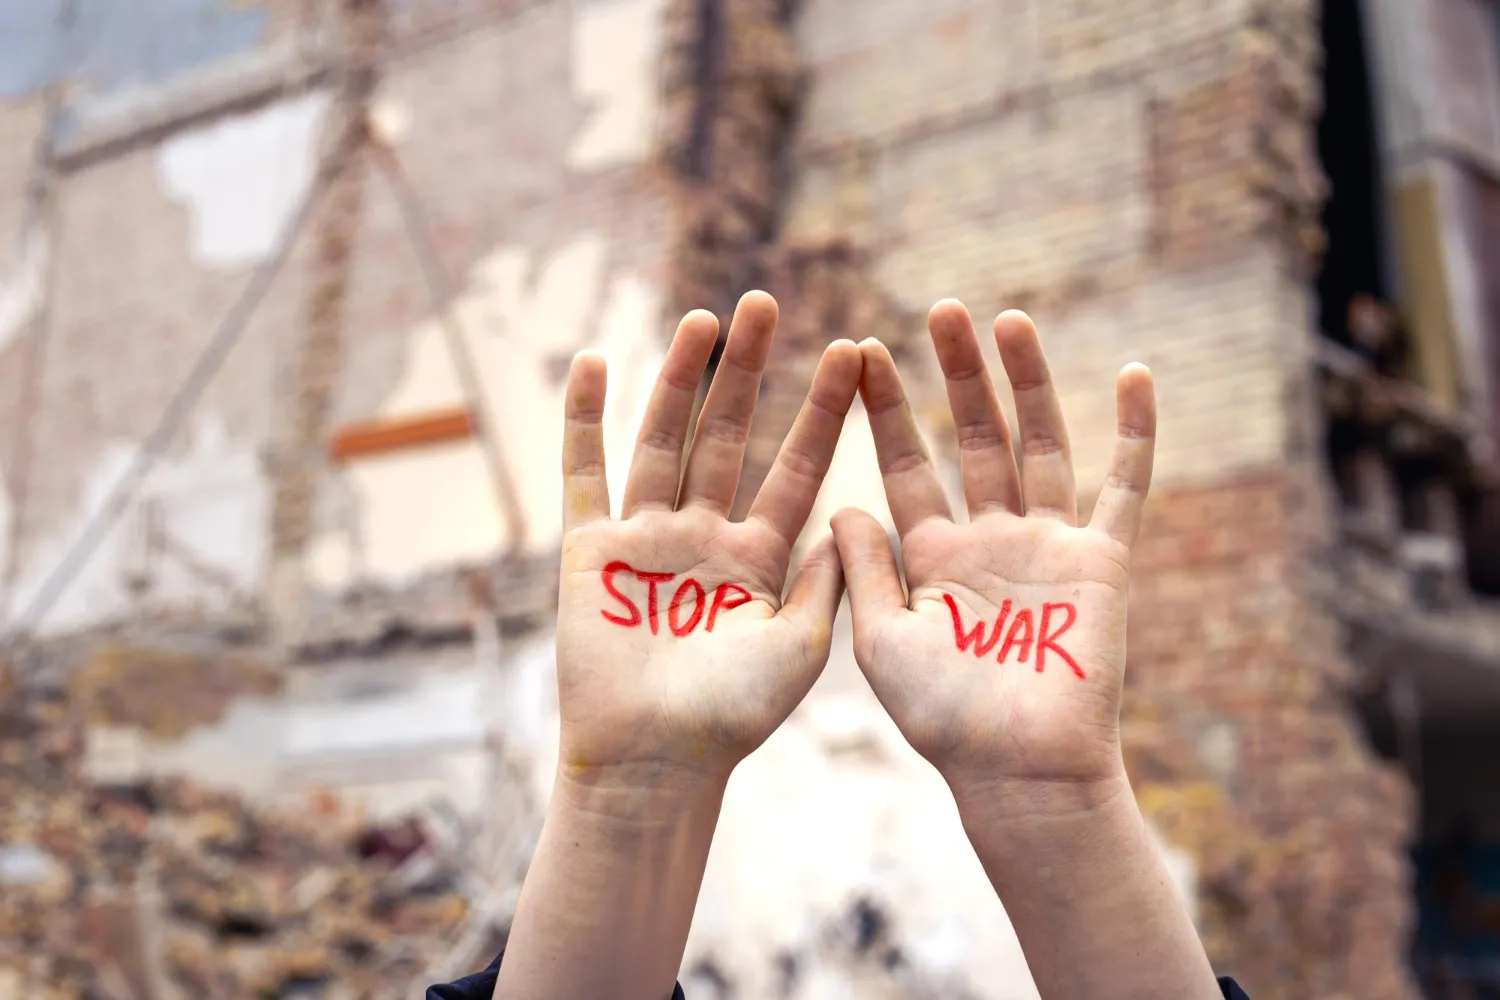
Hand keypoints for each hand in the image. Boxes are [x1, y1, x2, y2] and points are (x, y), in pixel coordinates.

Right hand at [555, 291, 859, 794]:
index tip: (850, 352)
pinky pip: (583, 474)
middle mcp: (703, 536)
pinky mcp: (589, 551)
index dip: (820, 411)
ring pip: (663, 441)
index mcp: (758, 557)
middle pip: (727, 436)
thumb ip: (828, 579)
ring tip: (702, 319)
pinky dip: (583, 421)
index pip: (795, 467)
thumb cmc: (731, 719)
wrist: (652, 762)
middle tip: (766, 301)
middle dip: (747, 372)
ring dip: (678, 379)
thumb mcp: (800, 646)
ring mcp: (645, 539)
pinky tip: (593, 364)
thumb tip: (858, 513)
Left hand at [831, 301, 1155, 808]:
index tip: (860, 352)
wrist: (1019, 771)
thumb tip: (837, 504)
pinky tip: (1133, 375)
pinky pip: (1125, 486)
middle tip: (940, 309)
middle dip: (957, 375)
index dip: (886, 410)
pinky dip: (1135, 433)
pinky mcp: (1105, 561)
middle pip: (975, 438)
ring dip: (1028, 383)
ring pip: (1041, 444)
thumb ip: (867, 568)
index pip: (907, 464)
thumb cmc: (944, 719)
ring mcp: (1050, 545)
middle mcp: (992, 538)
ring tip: (1008, 320)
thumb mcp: (883, 638)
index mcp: (936, 555)